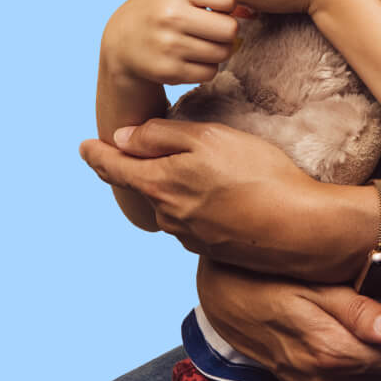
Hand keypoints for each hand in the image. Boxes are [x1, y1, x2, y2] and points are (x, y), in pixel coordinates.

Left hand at [80, 118, 344, 277]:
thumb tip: (122, 137)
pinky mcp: (212, 243)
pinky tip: (209, 192)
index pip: (114, 168)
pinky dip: (189, 201)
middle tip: (120, 152)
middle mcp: (166, 214)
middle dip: (129, 168)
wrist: (295, 227)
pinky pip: (189, 217)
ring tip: (173, 167)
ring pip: (165, 202)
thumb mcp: (208, 139)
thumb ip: (161, 136)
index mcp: (159, 185)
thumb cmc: (255, 174)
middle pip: (140, 186)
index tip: (85, 146)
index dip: (97, 155)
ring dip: (164, 185)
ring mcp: (189, 234)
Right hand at [101, 0, 239, 85]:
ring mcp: (168, 45)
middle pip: (231, 29)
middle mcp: (171, 16)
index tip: (214, 3)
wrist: (123, 43)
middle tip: (213, 25)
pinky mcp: (167, 72)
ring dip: (219, 49)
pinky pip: (209, 72)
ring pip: (222, 53)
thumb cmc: (158, 0)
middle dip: (227, 29)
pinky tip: (192, 55)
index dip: (228, 2)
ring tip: (204, 39)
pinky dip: (207, 67)